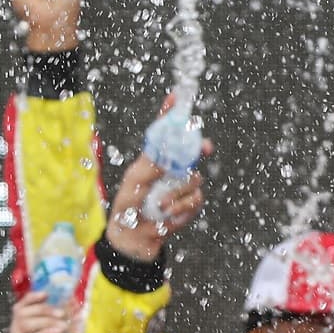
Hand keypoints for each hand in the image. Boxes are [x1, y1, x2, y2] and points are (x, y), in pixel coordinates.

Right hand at [3, 292, 78, 332]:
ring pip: (22, 325)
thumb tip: (76, 303)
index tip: (48, 294)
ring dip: (45, 319)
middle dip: (42, 309)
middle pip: (20, 314)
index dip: (32, 299)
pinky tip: (59, 331)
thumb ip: (73, 325)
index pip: (20, 310)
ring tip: (63, 324)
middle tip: (62, 313)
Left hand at [106, 101, 209, 262]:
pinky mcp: (190, 202)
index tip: (176, 96)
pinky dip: (181, 207)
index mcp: (154, 158)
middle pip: (191, 149)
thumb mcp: (133, 182)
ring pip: (194, 178)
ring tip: (159, 204)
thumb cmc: (128, 206)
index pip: (163, 131)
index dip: (170, 113)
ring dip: (176, 193)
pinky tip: (169, 213)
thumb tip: (167, 156)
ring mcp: (182, 184)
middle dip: (199, 146)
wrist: (135, 236)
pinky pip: (196, 198)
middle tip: (205, 147)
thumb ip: (149, 167)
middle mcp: (171, 168)